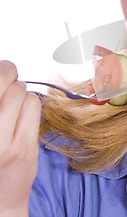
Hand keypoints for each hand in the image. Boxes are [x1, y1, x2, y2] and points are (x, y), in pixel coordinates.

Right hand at [0, 61, 41, 211]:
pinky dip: (31, 104)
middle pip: (1, 79)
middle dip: (7, 72)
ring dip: (19, 91)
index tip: (2, 69)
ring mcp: (0, 141)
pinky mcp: (23, 146)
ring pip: (19, 91)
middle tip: (8, 75)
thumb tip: (4, 70)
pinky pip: (33, 105)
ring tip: (13, 104)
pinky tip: (23, 115)